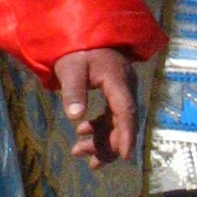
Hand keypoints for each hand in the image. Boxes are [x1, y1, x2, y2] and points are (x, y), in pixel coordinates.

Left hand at [55, 46, 137, 167]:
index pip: (126, 111)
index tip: (125, 156)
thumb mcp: (70, 69)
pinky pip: (112, 116)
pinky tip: (82, 132)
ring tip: (78, 152)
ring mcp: (123, 91)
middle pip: (123, 122)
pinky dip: (99, 128)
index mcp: (117, 80)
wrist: (85, 35)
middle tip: (87, 161)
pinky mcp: (116, 94)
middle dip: (107, 144)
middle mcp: (126, 88)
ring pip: (117, 123)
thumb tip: (74, 118)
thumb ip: (73, 91)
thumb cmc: (77, 50)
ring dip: (101, 139)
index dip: (126, 135)